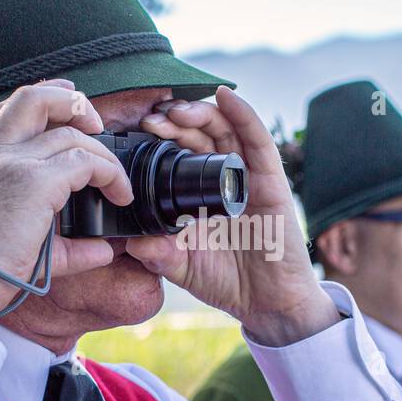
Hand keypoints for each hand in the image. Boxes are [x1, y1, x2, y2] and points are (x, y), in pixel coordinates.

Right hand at [0, 80, 133, 324]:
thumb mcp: (17, 242)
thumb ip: (65, 243)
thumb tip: (104, 249)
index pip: (6, 112)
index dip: (42, 97)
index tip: (69, 97)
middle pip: (32, 97)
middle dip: (72, 101)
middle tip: (97, 125)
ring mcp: (12, 163)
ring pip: (70, 132)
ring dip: (103, 151)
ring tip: (116, 179)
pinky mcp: (34, 182)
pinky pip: (85, 162)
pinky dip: (110, 173)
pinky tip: (119, 194)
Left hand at [124, 86, 338, 345]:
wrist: (269, 304)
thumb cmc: (228, 282)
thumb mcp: (182, 268)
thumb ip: (158, 255)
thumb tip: (129, 241)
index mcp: (200, 193)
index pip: (179, 153)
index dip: (160, 139)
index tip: (136, 132)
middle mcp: (223, 178)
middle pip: (199, 135)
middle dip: (175, 121)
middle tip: (151, 119)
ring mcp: (248, 176)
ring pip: (225, 130)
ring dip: (201, 113)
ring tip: (177, 109)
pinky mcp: (272, 180)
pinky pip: (258, 141)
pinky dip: (244, 114)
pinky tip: (227, 96)